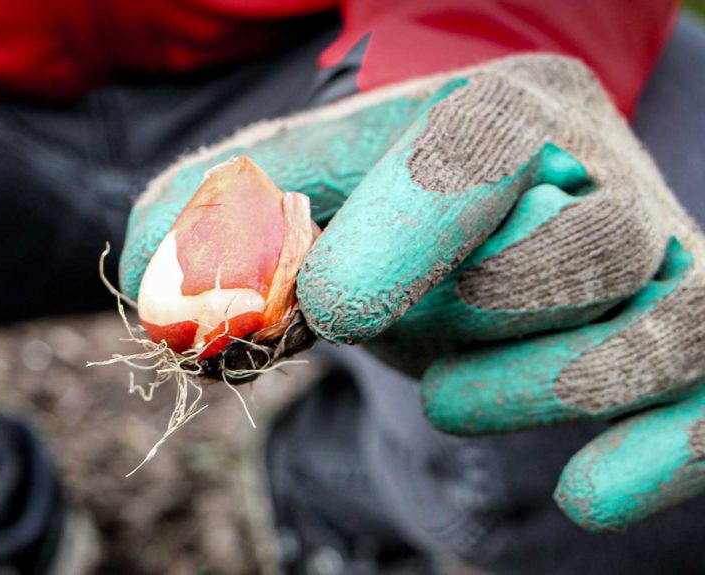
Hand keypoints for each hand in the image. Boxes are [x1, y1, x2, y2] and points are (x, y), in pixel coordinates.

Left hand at [119, 54, 704, 531]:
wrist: (442, 240)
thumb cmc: (362, 216)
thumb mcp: (277, 199)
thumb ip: (209, 228)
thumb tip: (170, 301)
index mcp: (499, 109)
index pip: (483, 145)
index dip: (413, 225)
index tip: (332, 306)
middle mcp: (601, 175)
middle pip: (586, 243)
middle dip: (478, 307)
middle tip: (385, 325)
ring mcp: (661, 261)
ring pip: (668, 323)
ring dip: (547, 384)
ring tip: (443, 398)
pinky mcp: (689, 346)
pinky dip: (665, 451)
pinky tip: (586, 496)